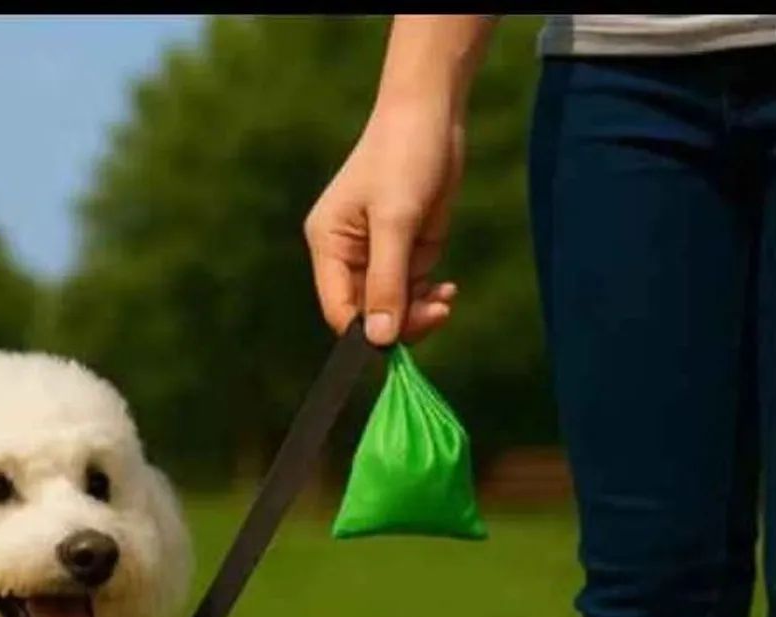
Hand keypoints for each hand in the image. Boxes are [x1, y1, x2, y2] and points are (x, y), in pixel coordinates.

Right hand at [305, 97, 465, 345]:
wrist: (434, 113)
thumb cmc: (403, 156)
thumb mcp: (395, 220)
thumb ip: (386, 282)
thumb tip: (379, 339)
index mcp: (328, 247)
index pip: (338, 309)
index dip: (364, 333)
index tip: (397, 343)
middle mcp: (347, 257)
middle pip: (367, 314)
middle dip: (400, 321)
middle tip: (437, 314)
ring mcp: (378, 256)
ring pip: (393, 308)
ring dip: (420, 312)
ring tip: (446, 299)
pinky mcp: (406, 251)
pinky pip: (413, 291)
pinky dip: (430, 298)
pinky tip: (447, 291)